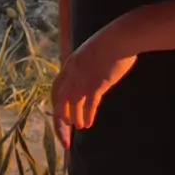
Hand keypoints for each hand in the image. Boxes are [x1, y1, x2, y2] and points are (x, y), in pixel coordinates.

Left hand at [51, 32, 136, 148]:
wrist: (119, 38)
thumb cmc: (109, 42)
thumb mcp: (89, 54)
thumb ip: (85, 66)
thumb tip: (88, 76)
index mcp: (69, 65)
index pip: (56, 90)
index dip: (56, 106)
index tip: (61, 117)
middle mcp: (72, 74)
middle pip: (59, 102)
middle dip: (60, 122)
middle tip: (65, 136)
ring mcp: (83, 79)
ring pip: (72, 105)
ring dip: (74, 120)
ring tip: (79, 128)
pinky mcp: (97, 84)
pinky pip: (88, 104)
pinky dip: (87, 115)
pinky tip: (89, 124)